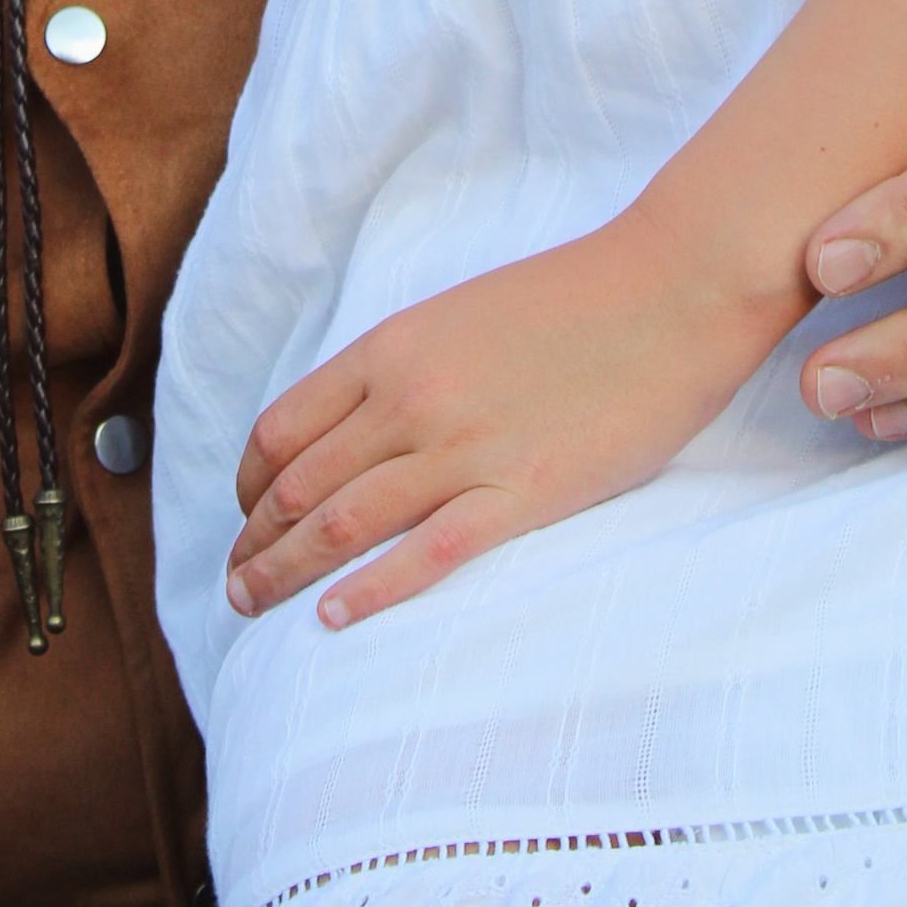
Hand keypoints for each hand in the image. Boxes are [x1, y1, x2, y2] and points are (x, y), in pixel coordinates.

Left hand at [227, 208, 783, 630]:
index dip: (250, 484)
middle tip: (234, 586)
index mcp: (393, 350)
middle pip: (299, 486)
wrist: (671, 288)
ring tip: (254, 608)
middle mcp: (411, 398)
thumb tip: (360, 423)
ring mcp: (465, 447)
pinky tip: (334, 619)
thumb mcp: (462, 316)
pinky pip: (427, 554)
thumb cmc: (576, 299)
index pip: (284, 429)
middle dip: (254, 544)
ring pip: (343, 523)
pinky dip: (370, 591)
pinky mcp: (523, 492)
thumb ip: (406, 367)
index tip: (245, 517)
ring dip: (285, 574)